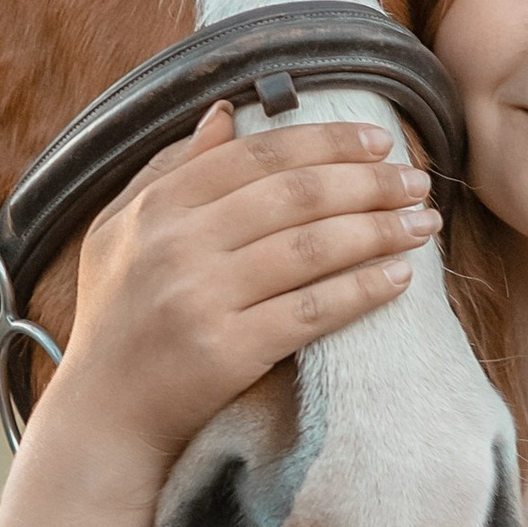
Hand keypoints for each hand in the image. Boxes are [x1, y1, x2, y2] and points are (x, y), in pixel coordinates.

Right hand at [37, 102, 439, 486]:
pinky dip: (363, 289)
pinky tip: (400, 276)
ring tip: (424, 224)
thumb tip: (226, 112)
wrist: (103, 413)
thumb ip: (172, 167)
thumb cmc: (116, 315)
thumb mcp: (120, 229)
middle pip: (295, 195)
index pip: (259, 155)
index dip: (327, 141)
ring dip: (379, 231)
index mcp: (157, 205)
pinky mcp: (228, 350)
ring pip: (312, 248)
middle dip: (368, 183)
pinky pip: (313, 310)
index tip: (379, 140)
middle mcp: (178, 244)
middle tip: (417, 182)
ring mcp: (203, 297)